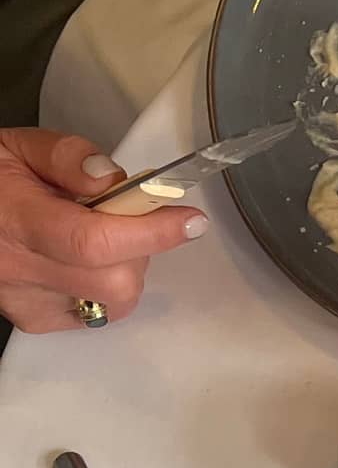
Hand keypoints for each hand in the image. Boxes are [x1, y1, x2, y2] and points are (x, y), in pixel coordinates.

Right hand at [0, 129, 203, 332]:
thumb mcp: (19, 147)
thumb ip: (66, 156)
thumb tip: (112, 179)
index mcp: (16, 220)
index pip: (95, 241)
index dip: (151, 234)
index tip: (189, 221)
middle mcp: (20, 269)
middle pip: (115, 281)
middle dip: (140, 249)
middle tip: (126, 219)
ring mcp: (28, 301)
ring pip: (114, 302)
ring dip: (127, 270)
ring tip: (102, 239)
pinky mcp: (36, 320)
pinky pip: (99, 314)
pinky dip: (108, 289)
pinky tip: (85, 263)